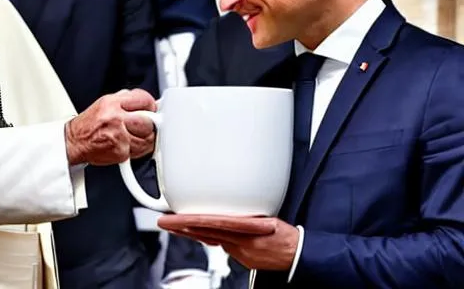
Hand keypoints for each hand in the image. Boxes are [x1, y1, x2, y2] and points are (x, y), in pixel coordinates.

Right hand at [65, 88, 155, 164]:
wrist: (74, 142)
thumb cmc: (91, 123)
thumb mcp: (106, 102)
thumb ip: (127, 100)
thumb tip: (148, 102)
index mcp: (113, 103)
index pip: (144, 99)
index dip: (151, 106)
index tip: (152, 110)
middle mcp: (115, 118)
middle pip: (148, 121)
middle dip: (150, 124)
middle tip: (146, 125)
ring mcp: (118, 136)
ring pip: (147, 139)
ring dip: (146, 139)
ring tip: (137, 136)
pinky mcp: (119, 152)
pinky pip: (138, 152)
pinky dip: (137, 151)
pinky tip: (129, 145)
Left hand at [158, 214, 298, 270]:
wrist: (299, 257)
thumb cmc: (288, 236)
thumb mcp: (270, 218)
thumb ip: (249, 213)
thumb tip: (234, 205)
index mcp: (246, 232)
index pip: (211, 225)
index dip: (189, 222)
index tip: (173, 219)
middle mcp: (239, 245)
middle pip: (205, 234)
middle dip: (182, 228)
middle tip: (164, 221)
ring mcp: (239, 254)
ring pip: (210, 241)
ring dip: (192, 233)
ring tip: (175, 225)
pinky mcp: (243, 259)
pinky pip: (222, 245)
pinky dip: (210, 238)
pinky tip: (201, 233)